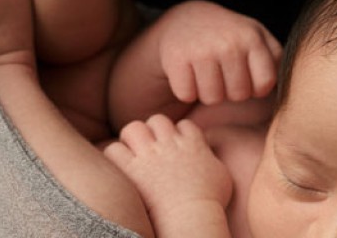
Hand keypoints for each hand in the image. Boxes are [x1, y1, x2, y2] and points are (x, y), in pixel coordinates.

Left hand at [104, 115, 232, 218]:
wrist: (191, 216)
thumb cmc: (210, 202)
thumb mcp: (221, 173)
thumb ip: (211, 157)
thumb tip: (206, 151)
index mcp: (193, 143)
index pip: (184, 125)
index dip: (179, 135)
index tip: (177, 149)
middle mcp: (170, 144)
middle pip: (157, 121)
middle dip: (154, 132)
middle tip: (151, 149)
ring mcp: (149, 155)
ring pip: (133, 128)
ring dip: (132, 139)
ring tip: (133, 153)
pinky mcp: (132, 169)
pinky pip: (115, 150)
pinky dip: (116, 156)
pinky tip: (122, 167)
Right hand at [156, 0, 282, 104]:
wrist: (186, 19)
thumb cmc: (228, 36)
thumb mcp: (256, 38)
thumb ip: (275, 59)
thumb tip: (291, 89)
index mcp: (253, 37)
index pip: (264, 85)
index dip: (255, 87)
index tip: (247, 76)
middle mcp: (229, 42)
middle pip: (238, 95)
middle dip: (230, 90)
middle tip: (222, 73)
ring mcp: (201, 50)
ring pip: (212, 98)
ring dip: (208, 92)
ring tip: (206, 72)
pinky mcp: (176, 59)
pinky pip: (186, 95)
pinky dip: (185, 90)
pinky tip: (188, 72)